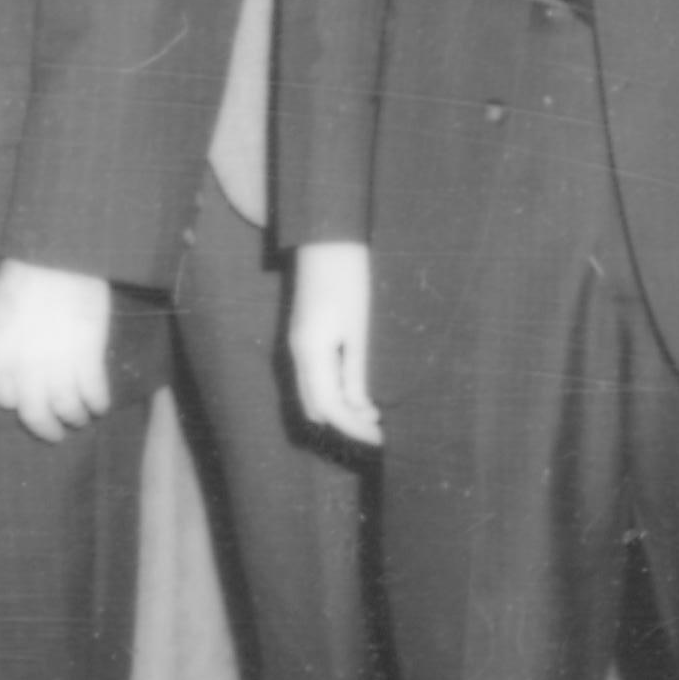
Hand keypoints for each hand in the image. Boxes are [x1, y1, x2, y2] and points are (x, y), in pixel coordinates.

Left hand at [0, 260, 112, 441]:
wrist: (58, 256)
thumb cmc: (24, 277)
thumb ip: (0, 346)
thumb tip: (12, 377)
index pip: (4, 398)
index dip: (18, 402)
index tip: (28, 402)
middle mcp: (22, 365)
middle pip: (34, 415)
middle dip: (46, 429)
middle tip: (56, 434)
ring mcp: (55, 363)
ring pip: (66, 410)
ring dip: (75, 419)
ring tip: (80, 418)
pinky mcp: (87, 356)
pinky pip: (93, 394)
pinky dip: (98, 404)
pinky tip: (100, 404)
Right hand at [287, 242, 381, 447]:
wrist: (326, 241)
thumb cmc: (348, 280)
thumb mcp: (358, 329)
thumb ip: (356, 371)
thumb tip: (361, 408)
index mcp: (310, 352)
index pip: (329, 408)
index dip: (355, 428)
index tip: (382, 439)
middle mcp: (296, 353)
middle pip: (316, 407)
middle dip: (346, 424)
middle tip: (381, 431)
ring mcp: (296, 345)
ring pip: (312, 395)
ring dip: (340, 410)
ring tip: (374, 415)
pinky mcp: (303, 338)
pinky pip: (313, 379)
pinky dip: (333, 393)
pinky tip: (358, 393)